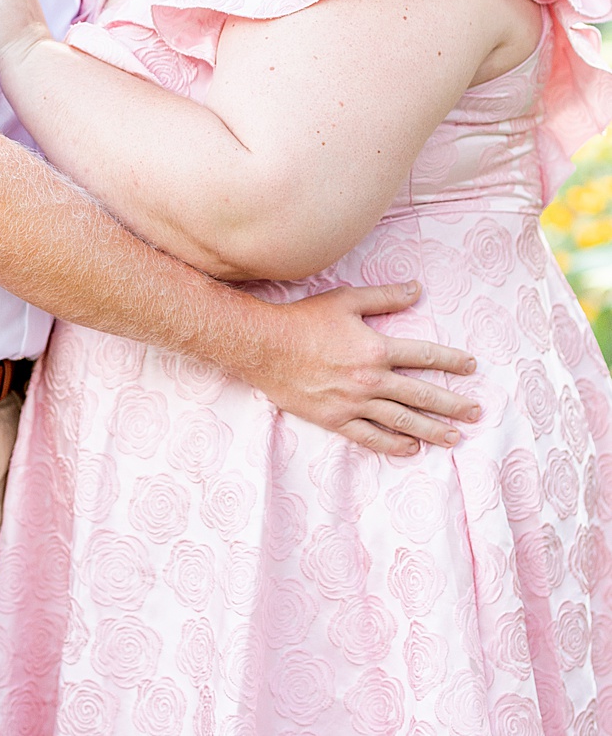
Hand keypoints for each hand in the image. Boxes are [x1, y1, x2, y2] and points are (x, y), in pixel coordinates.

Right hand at [241, 282, 480, 454]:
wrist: (262, 346)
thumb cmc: (302, 320)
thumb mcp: (344, 300)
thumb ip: (383, 297)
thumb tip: (416, 289)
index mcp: (375, 348)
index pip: (424, 356)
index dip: (450, 361)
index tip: (470, 366)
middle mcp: (370, 379)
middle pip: (422, 395)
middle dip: (453, 404)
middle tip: (476, 412)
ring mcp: (353, 402)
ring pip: (402, 420)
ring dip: (432, 430)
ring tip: (455, 438)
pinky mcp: (335, 418)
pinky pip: (370, 436)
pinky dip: (393, 444)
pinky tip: (410, 448)